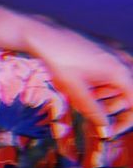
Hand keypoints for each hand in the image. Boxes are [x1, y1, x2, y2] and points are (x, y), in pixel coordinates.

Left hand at [23, 16, 132, 132]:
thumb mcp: (76, 92)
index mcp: (120, 70)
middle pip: (129, 94)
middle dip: (113, 108)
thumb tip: (107, 131)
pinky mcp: (107, 49)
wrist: (44, 35)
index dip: (125, 121)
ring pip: (121, 83)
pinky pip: (114, 72)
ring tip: (84, 96)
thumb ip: (94, 112)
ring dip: (106, 96)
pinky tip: (85, 85)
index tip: (109, 132)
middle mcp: (123, 59)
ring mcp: (116, 52)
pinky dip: (103, 84)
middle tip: (91, 113)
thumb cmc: (59, 61)